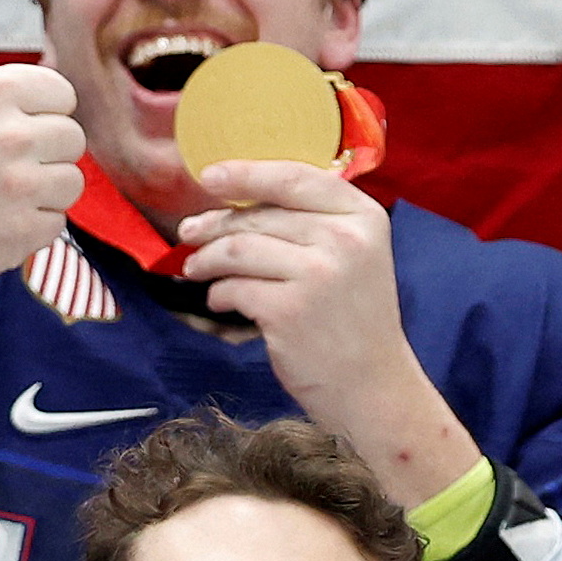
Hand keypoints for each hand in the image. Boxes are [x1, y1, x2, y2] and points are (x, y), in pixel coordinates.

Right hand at [0, 0, 82, 376]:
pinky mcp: (23, 231)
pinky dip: (31, 226)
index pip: (62, 95)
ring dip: (41, 190)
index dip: (37, 113)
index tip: (2, 129)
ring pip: (71, 181)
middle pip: (72, 138)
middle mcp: (10, 134)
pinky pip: (57, 222)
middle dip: (42, 153)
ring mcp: (18, 186)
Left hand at [170, 151, 484, 507]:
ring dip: (208, 259)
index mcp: (363, 216)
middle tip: (189, 232)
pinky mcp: (290, 311)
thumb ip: (316, 221)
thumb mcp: (355, 256)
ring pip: (238, 249)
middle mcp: (345, 239)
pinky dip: (219, 293)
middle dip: (214, 223)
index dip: (246, 173)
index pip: (295, 177)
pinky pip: (234, 288)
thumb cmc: (354, 321)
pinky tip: (221, 299)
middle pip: (258, 215)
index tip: (210, 175)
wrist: (372, 387)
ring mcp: (318, 275)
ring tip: (196, 268)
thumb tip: (243, 194)